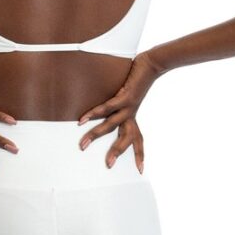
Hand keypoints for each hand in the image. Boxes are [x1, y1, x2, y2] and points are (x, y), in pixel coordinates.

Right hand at [76, 52, 160, 170]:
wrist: (152, 63)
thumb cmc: (137, 77)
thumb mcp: (126, 94)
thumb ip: (115, 102)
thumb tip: (101, 106)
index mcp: (132, 116)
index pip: (138, 140)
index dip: (139, 154)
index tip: (141, 170)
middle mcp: (131, 114)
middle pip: (126, 139)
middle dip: (116, 153)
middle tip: (108, 166)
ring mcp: (129, 107)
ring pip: (111, 126)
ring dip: (95, 135)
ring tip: (82, 145)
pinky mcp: (126, 97)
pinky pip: (107, 108)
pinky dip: (94, 114)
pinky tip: (82, 120)